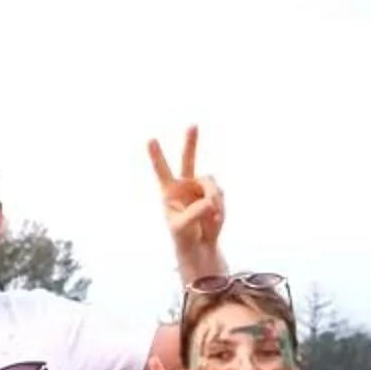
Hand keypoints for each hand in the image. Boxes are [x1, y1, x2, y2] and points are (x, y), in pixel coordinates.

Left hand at [148, 126, 223, 251]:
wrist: (199, 244)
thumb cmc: (183, 236)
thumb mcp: (182, 228)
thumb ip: (194, 214)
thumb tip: (210, 200)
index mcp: (169, 191)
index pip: (161, 171)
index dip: (156, 156)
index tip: (150, 139)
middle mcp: (185, 184)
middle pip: (188, 159)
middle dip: (191, 142)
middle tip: (193, 125)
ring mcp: (201, 187)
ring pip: (211, 183)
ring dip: (213, 198)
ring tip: (211, 217)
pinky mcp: (215, 193)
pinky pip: (220, 194)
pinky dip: (220, 208)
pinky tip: (214, 220)